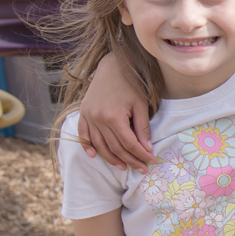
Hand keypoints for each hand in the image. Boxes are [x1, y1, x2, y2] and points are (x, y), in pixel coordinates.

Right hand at [78, 55, 152, 170]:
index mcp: (113, 117)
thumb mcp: (142, 105)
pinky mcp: (83, 112)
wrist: (112, 66)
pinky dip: (87, 145)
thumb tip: (147, 149)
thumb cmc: (131, 84)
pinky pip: (82, 134)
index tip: (151, 161)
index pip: (129, 143)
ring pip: (98, 144)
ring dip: (110, 158)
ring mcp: (88, 116)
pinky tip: (93, 155)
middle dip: (130, 160)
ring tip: (123, 167)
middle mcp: (97, 119)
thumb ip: (143, 128)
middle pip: (114, 147)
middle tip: (141, 169)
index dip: (140, 155)